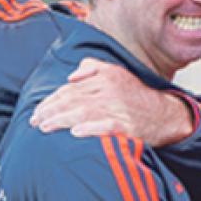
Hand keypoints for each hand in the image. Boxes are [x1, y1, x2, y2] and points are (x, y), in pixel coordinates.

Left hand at [29, 58, 191, 145]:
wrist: (165, 115)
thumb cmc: (137, 97)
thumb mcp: (117, 74)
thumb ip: (93, 68)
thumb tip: (71, 76)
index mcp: (106, 77)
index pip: (71, 89)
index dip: (51, 100)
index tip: (38, 110)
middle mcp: (110, 90)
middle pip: (73, 99)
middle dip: (50, 110)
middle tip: (35, 121)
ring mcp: (118, 108)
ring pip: (83, 112)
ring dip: (61, 120)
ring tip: (45, 127)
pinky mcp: (126, 125)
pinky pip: (105, 126)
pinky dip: (90, 129)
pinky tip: (76, 133)